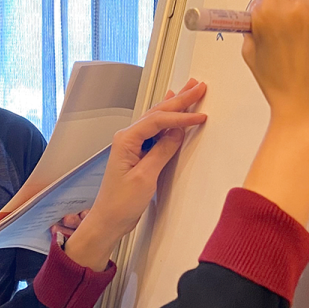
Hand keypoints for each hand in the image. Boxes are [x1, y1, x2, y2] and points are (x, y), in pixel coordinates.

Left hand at [63, 80, 207, 268]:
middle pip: (158, 113)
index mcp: (126, 140)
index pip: (158, 121)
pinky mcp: (138, 154)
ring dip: (175, 105)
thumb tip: (177, 132)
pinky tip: (170, 107)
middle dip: (180, 100)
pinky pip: (155, 130)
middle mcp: (127, 138)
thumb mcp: (145, 177)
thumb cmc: (120, 203)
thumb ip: (162, 151)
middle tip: (199, 86)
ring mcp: (132, 145)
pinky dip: (167, 119)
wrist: (108, 221)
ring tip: (189, 90)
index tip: (200, 116)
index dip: (181, 117)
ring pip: (157, 119)